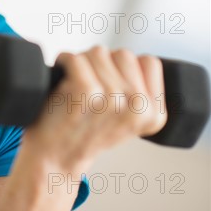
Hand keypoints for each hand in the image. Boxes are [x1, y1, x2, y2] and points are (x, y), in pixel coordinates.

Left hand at [21, 46, 167, 173]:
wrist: (56, 158)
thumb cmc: (88, 133)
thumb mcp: (129, 120)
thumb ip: (141, 91)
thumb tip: (137, 59)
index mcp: (154, 114)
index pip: (150, 63)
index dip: (126, 68)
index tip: (111, 83)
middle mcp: (138, 107)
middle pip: (124, 54)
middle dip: (105, 64)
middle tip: (91, 85)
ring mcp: (113, 98)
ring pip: (100, 52)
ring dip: (84, 62)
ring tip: (77, 86)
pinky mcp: (86, 91)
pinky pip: (76, 58)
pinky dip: (64, 61)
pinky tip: (63, 76)